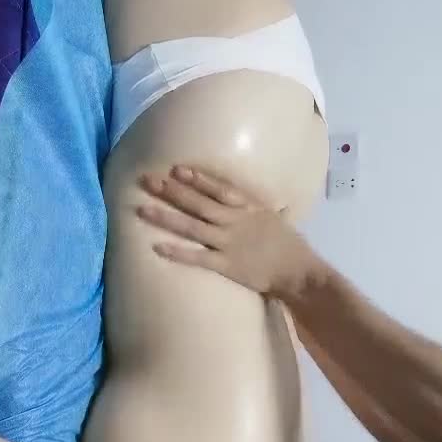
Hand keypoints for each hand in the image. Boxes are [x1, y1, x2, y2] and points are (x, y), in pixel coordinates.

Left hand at [136, 166, 318, 296]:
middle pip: (198, 203)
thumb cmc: (290, 246)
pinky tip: (157, 247)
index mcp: (248, 208)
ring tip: (143, 209)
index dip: (197, 179)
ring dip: (167, 217)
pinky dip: (177, 252)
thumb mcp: (276, 220)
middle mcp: (234, 221)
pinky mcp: (226, 264)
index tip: (176, 169)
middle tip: (148, 180)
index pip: (219, 189)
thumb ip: (262, 210)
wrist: (299, 272)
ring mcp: (228, 242)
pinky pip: (197, 257)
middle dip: (172, 191)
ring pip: (192, 227)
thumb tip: (260, 203)